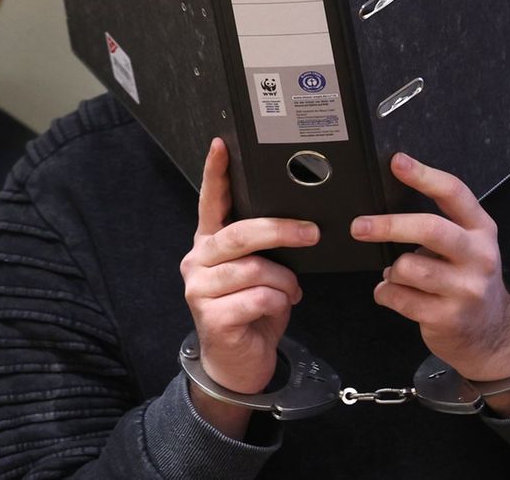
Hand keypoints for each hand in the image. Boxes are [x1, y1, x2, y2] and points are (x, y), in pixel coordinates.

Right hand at [179, 138, 317, 435]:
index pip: (211, 202)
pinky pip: (259, 298)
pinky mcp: (212, 317)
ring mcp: (200, 289)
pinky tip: (277, 310)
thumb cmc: (252, 312)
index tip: (222, 143)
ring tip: (291, 292)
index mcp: (209, 244)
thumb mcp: (258, 273)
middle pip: (240, 233)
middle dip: (281, 230)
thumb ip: (262, 248)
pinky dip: (278, 303)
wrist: (237, 365)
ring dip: (284, 282)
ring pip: (256, 269)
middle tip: (312, 233)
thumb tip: (299, 223)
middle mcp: (198, 260)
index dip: (216, 172)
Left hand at [350, 152, 509, 415]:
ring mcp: (465, 289)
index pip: (454, 193)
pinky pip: (399, 297)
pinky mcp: (447, 317)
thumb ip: (440, 226)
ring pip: (408, 267)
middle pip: (431, 229)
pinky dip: (386, 293)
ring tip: (396, 274)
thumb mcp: (468, 248)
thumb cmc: (468, 282)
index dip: (424, 176)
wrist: (494, 335)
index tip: (397, 162)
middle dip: (389, 225)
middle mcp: (478, 256)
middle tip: (359, 226)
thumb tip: (385, 208)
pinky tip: (394, 294)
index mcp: (481, 230)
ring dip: (392, 271)